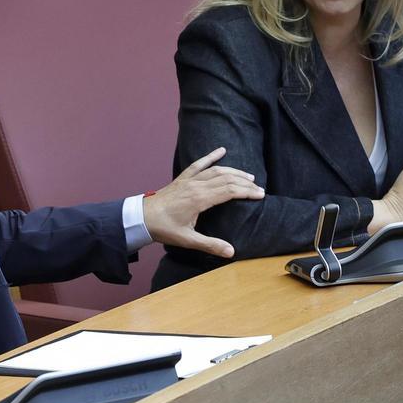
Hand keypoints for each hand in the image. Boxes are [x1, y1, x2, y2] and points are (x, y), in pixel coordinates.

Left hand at [143, 147, 263, 256]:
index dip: (247, 192)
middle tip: (259, 188)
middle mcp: (196, 186)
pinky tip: (221, 150)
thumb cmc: (164, 228)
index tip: (260, 195)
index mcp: (199, 199)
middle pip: (227, 179)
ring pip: (216, 170)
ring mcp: (189, 180)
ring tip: (249, 176)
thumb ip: (210, 245)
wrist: (141, 217)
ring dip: (234, 172)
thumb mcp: (188, 240)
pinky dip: (211, 156)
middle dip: (245, 183)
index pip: (230, 191)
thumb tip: (231, 252)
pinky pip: (199, 164)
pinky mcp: (182, 178)